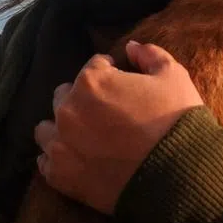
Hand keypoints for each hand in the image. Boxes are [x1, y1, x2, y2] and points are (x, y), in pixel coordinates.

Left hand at [34, 40, 203, 214]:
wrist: (177, 175)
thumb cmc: (176, 119)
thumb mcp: (174, 75)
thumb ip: (149, 54)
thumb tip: (131, 46)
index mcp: (92, 81)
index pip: (95, 66)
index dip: (113, 72)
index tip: (125, 85)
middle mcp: (67, 109)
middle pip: (65, 95)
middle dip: (83, 98)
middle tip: (107, 112)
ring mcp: (60, 144)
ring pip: (46, 129)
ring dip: (63, 127)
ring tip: (85, 136)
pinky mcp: (60, 176)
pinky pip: (45, 162)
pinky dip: (59, 158)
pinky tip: (78, 158)